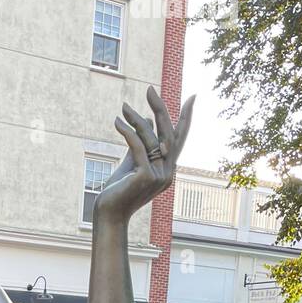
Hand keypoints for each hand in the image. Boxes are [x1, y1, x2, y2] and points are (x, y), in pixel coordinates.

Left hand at [94, 85, 194, 222]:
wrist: (109, 214)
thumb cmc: (118, 189)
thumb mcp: (132, 161)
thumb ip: (141, 142)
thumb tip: (146, 118)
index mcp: (168, 169)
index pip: (180, 139)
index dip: (186, 118)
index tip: (192, 97)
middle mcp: (168, 172)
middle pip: (168, 134)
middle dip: (161, 109)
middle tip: (150, 89)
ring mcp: (159, 176)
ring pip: (151, 138)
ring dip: (136, 119)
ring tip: (123, 107)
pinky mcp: (146, 177)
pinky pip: (138, 146)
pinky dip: (127, 131)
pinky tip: (117, 122)